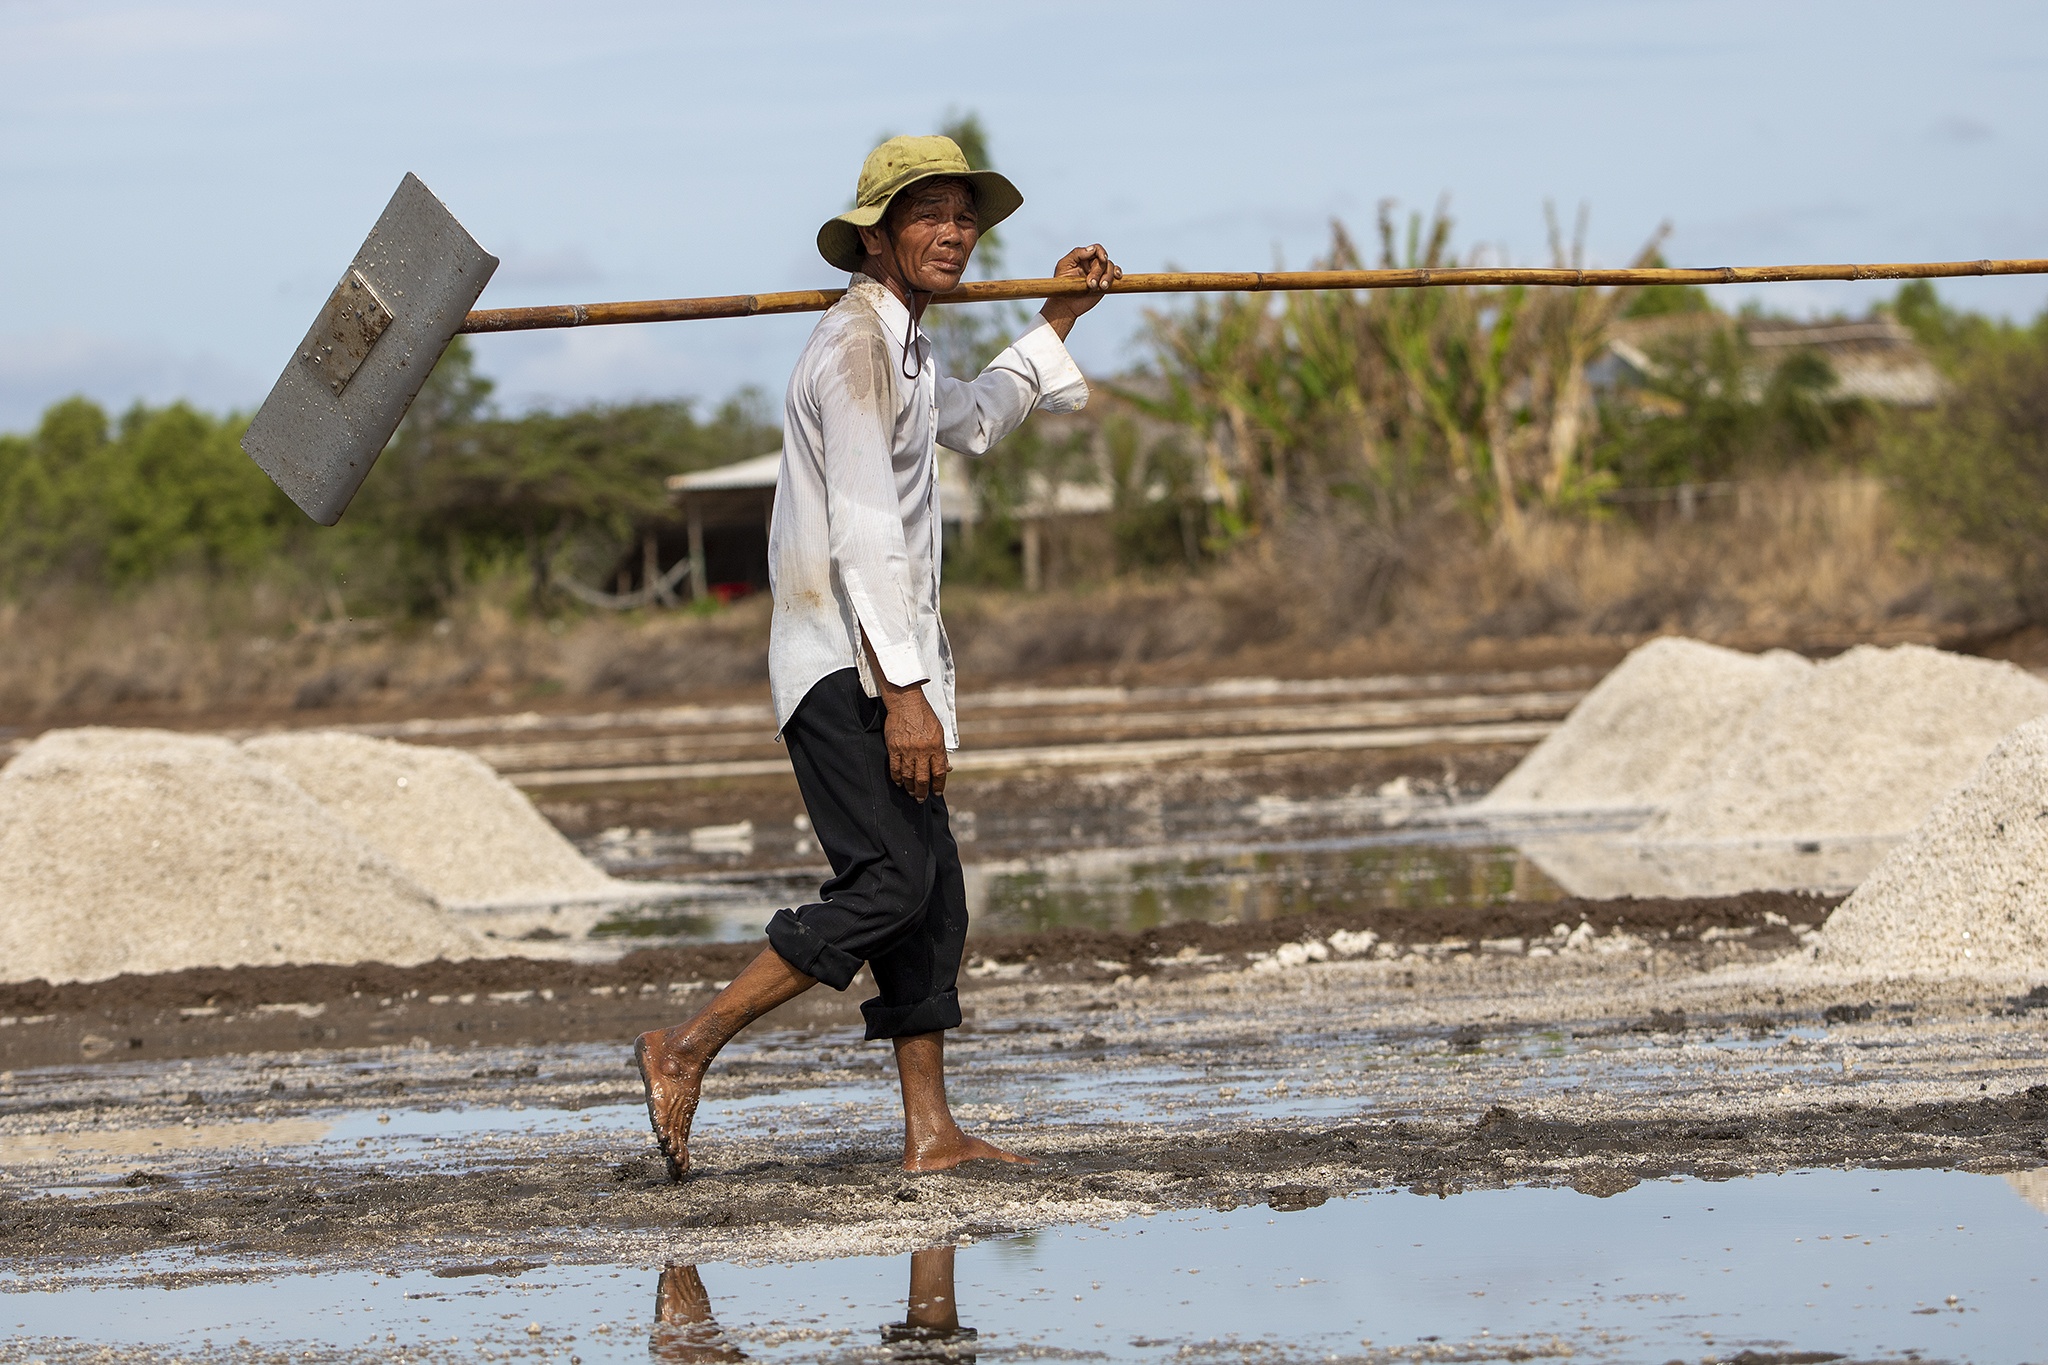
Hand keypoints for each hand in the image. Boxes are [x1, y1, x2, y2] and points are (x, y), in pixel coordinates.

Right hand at [863, 630, 949, 799]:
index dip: (938, 785)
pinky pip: (895, 767)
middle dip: (922, 792)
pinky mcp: (894, 747)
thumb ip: (942, 752)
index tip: (937, 792)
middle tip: (921, 799)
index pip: (939, 772)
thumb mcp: (939, 732)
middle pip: (922, 778)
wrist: (907, 702)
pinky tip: (898, 782)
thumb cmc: (925, 716)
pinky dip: (896, 777)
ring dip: (909, 787)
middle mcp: (922, 750)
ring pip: (908, 776)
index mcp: (936, 746)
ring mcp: (907, 749)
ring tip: (911, 793)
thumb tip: (947, 769)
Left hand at [1040, 244, 1121, 338]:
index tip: (1103, 259)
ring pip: (1110, 268)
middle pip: (1103, 260)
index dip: (1101, 252)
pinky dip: (1117, 274)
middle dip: (1098, 272)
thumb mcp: (1064, 265)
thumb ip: (1077, 254)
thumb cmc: (1062, 285)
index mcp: (1083, 257)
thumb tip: (1091, 249)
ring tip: (1101, 287)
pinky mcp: (1104, 283)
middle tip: (1091, 284)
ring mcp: (1099, 273)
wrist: (1065, 304)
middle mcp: (1092, 264)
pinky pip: (1114, 275)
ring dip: (1108, 276)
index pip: (1096, 249)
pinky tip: (1117, 277)